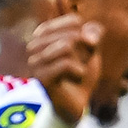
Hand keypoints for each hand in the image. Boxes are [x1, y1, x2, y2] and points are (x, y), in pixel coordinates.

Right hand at [26, 8, 101, 126]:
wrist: (75, 105)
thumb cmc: (79, 76)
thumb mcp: (90, 53)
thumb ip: (93, 36)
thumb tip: (91, 30)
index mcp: (45, 35)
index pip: (74, 22)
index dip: (89, 38)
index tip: (87, 52)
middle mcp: (35, 45)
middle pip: (72, 35)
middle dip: (86, 52)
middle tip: (82, 66)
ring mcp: (35, 61)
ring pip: (67, 46)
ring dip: (82, 62)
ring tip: (78, 72)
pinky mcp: (40, 76)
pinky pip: (66, 63)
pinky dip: (79, 72)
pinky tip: (76, 78)